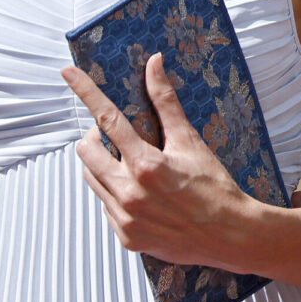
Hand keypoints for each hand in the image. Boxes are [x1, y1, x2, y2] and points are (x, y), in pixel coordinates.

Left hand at [60, 53, 282, 270]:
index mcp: (145, 165)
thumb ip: (166, 102)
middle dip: (94, 138)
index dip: (85, 92)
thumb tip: (154, 63)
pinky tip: (137, 194)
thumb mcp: (189, 141)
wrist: (232, 237)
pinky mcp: (127, 238)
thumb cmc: (214, 187)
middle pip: (86, 152)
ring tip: (128, 166)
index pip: (107, 119)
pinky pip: (105, 207)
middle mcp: (130, 193)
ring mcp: (126, 219)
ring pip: (92, 179)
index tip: (68, 73)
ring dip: (102, 166)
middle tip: (113, 138)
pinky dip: (113, 195)